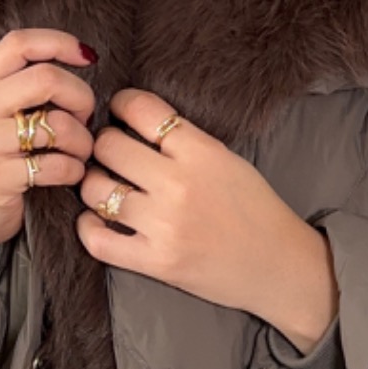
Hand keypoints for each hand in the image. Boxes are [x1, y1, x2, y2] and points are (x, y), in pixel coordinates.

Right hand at [0, 28, 96, 270]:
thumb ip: (24, 87)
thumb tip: (82, 56)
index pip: (18, 44)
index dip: (59, 43)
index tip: (87, 56)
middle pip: (45, 78)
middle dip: (81, 97)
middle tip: (86, 119)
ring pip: (57, 125)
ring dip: (83, 141)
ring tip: (80, 152)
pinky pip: (57, 165)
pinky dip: (75, 169)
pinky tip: (71, 174)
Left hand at [74, 88, 337, 342]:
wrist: (279, 265)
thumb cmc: (255, 207)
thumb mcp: (226, 158)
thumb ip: (184, 140)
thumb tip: (134, 119)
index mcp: (201, 152)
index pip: (141, 109)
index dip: (121, 103)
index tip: (119, 109)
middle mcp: (178, 185)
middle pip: (109, 147)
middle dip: (104, 144)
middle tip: (111, 152)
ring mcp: (164, 226)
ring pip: (95, 190)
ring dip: (94, 184)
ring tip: (105, 185)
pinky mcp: (155, 263)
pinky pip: (97, 240)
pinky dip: (88, 226)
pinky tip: (98, 219)